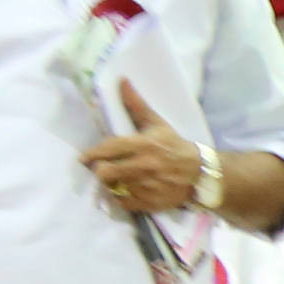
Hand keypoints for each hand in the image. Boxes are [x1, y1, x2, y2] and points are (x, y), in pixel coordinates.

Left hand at [80, 81, 204, 215]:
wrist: (199, 172)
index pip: (109, 148)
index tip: (84, 158)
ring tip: (118, 178)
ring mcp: (146, 186)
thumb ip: (136, 105)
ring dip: (112, 183)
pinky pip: (122, 203)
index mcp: (144, 144)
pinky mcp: (149, 202)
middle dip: (101, 170)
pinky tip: (128, 189)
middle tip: (103, 168)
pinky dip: (121, 197)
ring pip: (112, 187)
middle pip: (105, 172)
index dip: (92, 154)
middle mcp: (144, 165)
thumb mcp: (157, 124)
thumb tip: (121, 81)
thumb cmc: (173, 145)